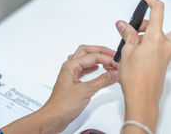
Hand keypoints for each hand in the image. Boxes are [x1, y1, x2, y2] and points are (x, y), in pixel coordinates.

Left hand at [2, 45, 117, 133]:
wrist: (53, 118)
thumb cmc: (62, 105)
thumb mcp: (86, 91)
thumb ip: (102, 81)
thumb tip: (114, 73)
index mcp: (70, 66)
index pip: (92, 56)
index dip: (106, 58)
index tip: (116, 63)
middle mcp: (70, 67)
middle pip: (87, 51)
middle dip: (101, 51)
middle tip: (113, 55)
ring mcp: (71, 74)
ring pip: (85, 59)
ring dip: (97, 58)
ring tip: (108, 61)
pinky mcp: (73, 81)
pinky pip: (84, 68)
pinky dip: (93, 66)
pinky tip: (98, 69)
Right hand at [116, 0, 170, 131]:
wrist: (143, 99)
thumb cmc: (135, 78)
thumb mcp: (127, 52)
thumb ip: (128, 34)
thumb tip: (123, 24)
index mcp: (157, 38)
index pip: (158, 10)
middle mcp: (164, 43)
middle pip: (154, 24)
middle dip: (139, 25)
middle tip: (126, 32)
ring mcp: (165, 52)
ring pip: (153, 35)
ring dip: (141, 36)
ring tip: (128, 48)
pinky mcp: (163, 59)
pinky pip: (155, 44)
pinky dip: (145, 43)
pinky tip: (134, 53)